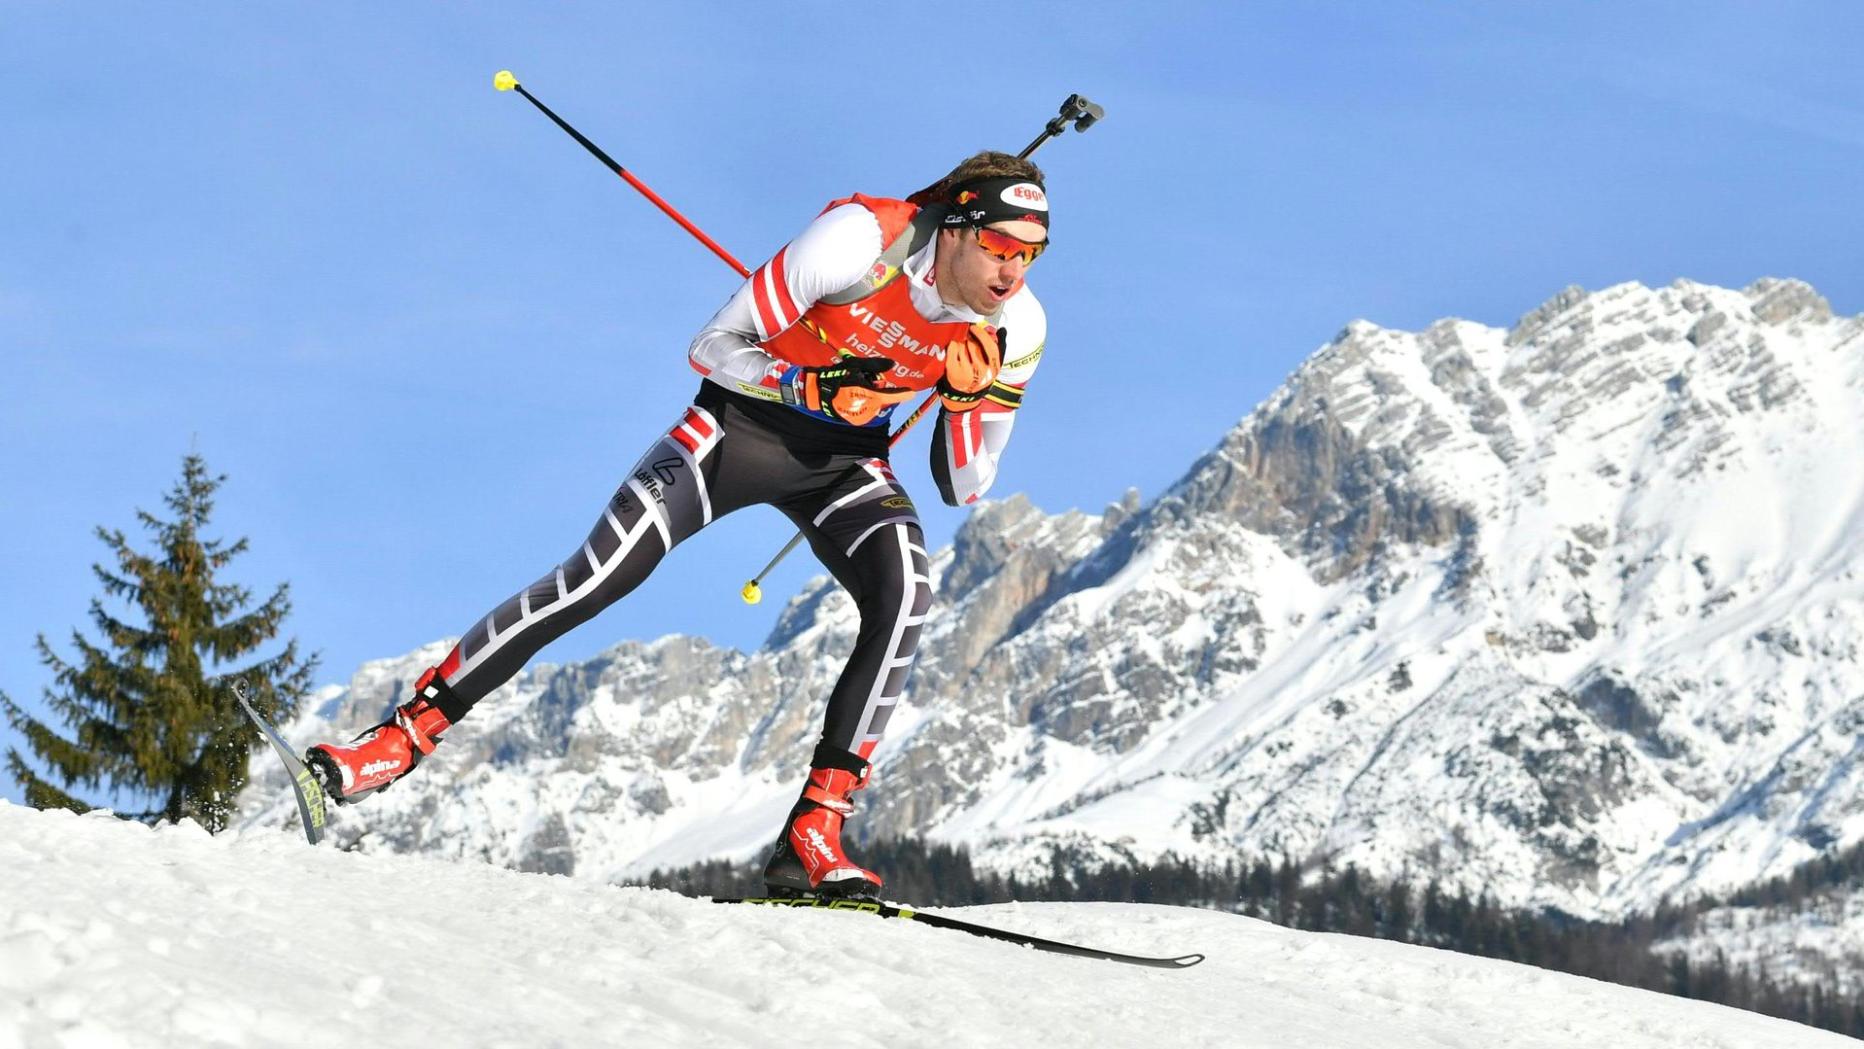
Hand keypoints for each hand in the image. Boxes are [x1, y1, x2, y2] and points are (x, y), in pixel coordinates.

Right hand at [781, 355, 913, 425]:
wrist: (815, 393)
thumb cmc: (835, 376)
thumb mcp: (855, 365)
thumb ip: (875, 364)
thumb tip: (891, 363)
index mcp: (870, 394)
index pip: (892, 395)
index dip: (904, 394)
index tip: (912, 393)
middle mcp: (868, 408)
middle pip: (882, 398)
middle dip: (878, 389)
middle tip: (863, 378)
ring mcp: (861, 415)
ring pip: (873, 404)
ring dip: (870, 396)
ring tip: (853, 385)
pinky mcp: (853, 419)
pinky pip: (864, 409)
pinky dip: (862, 401)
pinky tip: (850, 393)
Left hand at [938, 324, 1003, 411]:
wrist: (964, 396)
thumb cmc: (979, 377)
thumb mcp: (992, 366)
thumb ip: (998, 347)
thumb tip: (1000, 331)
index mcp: (993, 368)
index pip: (991, 347)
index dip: (982, 335)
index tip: (975, 329)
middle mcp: (981, 371)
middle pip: (974, 345)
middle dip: (969, 337)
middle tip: (966, 334)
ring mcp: (966, 372)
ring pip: (963, 346)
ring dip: (961, 341)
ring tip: (961, 344)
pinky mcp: (954, 371)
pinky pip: (952, 349)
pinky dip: (952, 345)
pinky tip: (954, 348)